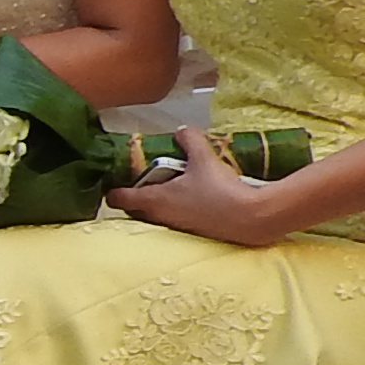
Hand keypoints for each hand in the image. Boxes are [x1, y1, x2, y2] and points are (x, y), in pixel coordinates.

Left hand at [107, 144, 283, 243]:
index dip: (113, 189)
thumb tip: (181, 131)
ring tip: (169, 186)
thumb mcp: (204, 159)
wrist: (252, 219)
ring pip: (154, 216)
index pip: (119, 199)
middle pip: (134, 210)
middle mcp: (159, 218)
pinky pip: (173, 221)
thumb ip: (190, 141)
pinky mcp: (192, 234)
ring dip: (155, 204)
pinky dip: (175, 210)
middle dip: (134, 196)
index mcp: (154, 200)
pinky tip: (192, 198)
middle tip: (143, 179)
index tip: (114, 180)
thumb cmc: (221, 190)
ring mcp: (175, 228)